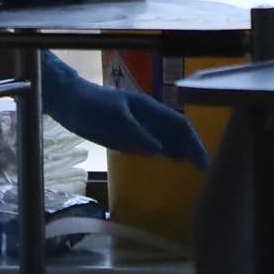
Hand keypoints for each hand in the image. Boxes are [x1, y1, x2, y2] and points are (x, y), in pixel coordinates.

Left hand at [40, 53, 208, 169]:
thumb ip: (136, 133)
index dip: (193, 142)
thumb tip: (159, 150)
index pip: (180, 125)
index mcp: (149, 109)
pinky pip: (152, 145)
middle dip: (192, 149)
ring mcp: (139, 126)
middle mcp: (149, 118)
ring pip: (167, 139)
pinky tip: (170, 162)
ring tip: (194, 169)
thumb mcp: (115, 118)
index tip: (202, 162)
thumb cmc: (93, 106)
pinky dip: (165, 153)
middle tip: (203, 171)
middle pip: (177, 133)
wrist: (70, 102)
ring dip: (181, 151)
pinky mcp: (127, 135)